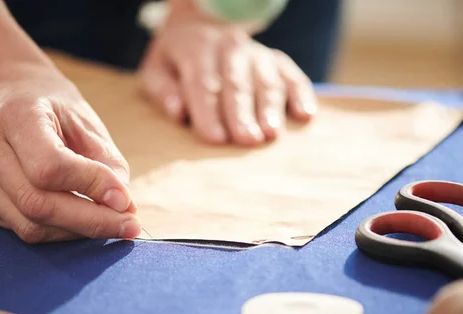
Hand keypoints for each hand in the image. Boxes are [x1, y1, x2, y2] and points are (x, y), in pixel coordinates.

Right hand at [0, 62, 140, 242]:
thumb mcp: (88, 122)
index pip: (49, 166)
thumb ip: (107, 162)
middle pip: (38, 204)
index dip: (91, 187)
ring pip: (31, 225)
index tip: (126, 200)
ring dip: (79, 231)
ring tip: (113, 222)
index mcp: (16, 117)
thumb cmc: (56, 109)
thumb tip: (123, 207)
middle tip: (130, 225)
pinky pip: (26, 230)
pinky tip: (86, 221)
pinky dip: (63, 232)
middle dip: (91, 221)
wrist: (12, 97)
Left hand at [139, 16, 316, 145]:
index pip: (203, 84)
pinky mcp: (277, 60)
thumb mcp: (157, 69)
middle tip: (247, 140)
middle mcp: (229, 48)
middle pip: (237, 83)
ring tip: (272, 133)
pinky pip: (292, 75)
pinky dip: (301, 95)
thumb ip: (163, 90)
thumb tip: (178, 112)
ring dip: (271, 107)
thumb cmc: (177, 60)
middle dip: (242, 113)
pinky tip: (305, 116)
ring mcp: (256, 53)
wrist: (203, 25)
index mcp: (196, 49)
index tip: (215, 138)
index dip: (209, 112)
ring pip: (266, 80)